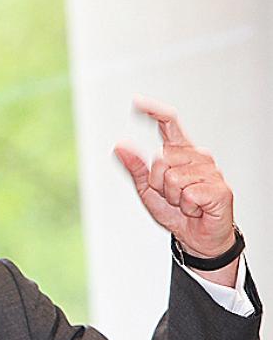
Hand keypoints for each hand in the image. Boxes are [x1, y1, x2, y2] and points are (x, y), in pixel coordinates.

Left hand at [114, 95, 237, 282]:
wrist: (196, 237)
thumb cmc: (175, 212)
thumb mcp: (147, 189)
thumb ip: (135, 167)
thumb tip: (120, 146)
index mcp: (180, 153)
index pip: (168, 125)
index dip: (154, 112)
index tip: (137, 102)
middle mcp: (197, 156)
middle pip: (160, 160)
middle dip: (157, 183)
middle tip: (171, 196)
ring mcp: (210, 171)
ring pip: (172, 178)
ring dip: (172, 197)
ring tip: (184, 203)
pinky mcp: (219, 189)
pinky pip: (187, 194)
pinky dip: (186, 207)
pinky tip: (196, 209)